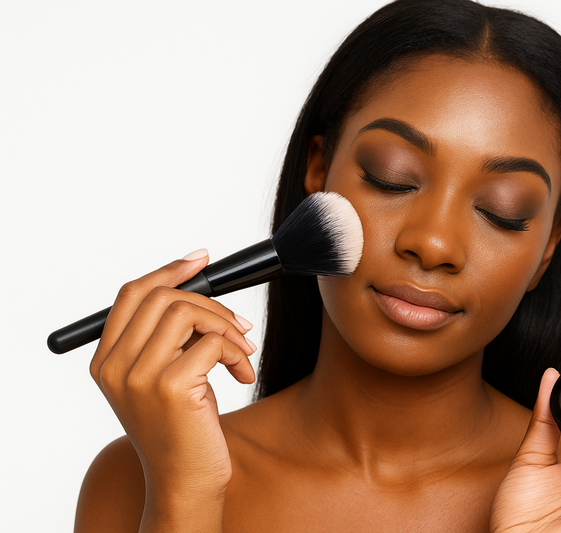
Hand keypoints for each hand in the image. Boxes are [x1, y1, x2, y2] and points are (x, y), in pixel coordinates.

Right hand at [88, 250, 255, 521]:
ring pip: (187, 313)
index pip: (131, 294)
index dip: (169, 271)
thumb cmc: (181, 429)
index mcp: (106, 360)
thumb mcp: (164, 377)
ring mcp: (139, 376)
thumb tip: (200, 291)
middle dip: (211, 304)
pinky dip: (238, 353)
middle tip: (239, 326)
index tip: (201, 260)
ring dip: (228, 328)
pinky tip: (242, 374)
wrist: (186, 482)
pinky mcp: (170, 387)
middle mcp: (114, 366)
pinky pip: (213, 342)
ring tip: (243, 353)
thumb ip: (168, 339)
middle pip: (163, 297)